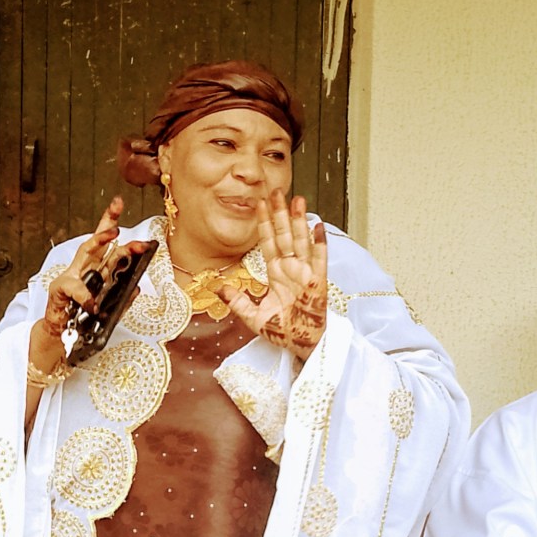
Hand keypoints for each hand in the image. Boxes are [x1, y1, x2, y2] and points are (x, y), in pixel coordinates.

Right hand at [39, 197, 124, 349]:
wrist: (63, 337)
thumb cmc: (84, 319)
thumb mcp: (109, 310)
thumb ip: (123, 300)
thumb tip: (136, 288)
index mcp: (97, 269)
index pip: (105, 243)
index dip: (110, 221)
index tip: (119, 202)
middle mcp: (84, 268)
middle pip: (96, 241)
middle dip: (110, 226)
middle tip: (126, 221)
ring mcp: (71, 276)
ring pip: (86, 252)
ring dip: (101, 240)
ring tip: (116, 235)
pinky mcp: (60, 290)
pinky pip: (75, 288)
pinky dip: (85, 296)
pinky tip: (93, 303)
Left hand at [220, 189, 327, 361]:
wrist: (300, 345)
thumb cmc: (281, 330)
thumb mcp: (252, 316)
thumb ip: (236, 301)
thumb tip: (218, 288)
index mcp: (276, 274)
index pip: (268, 242)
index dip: (263, 223)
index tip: (259, 203)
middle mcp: (290, 269)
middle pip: (283, 235)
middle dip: (279, 213)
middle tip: (276, 190)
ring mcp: (304, 273)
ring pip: (300, 241)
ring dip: (298, 220)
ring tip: (297, 199)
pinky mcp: (317, 282)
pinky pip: (319, 259)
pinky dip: (319, 242)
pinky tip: (317, 225)